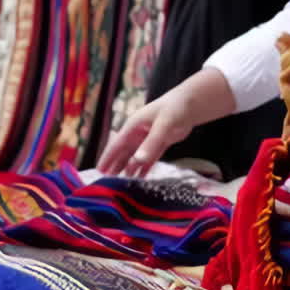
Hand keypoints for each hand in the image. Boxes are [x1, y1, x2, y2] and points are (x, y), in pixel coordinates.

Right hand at [97, 68, 235, 176]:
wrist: (190, 104)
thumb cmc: (174, 108)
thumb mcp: (163, 125)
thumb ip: (151, 143)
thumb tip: (137, 161)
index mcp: (133, 127)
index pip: (116, 145)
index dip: (107, 158)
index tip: (99, 171)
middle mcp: (137, 135)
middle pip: (123, 154)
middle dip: (115, 168)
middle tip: (106, 184)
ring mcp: (147, 140)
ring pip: (134, 158)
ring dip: (128, 170)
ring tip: (121, 186)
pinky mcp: (158, 145)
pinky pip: (148, 160)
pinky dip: (143, 169)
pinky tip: (140, 180)